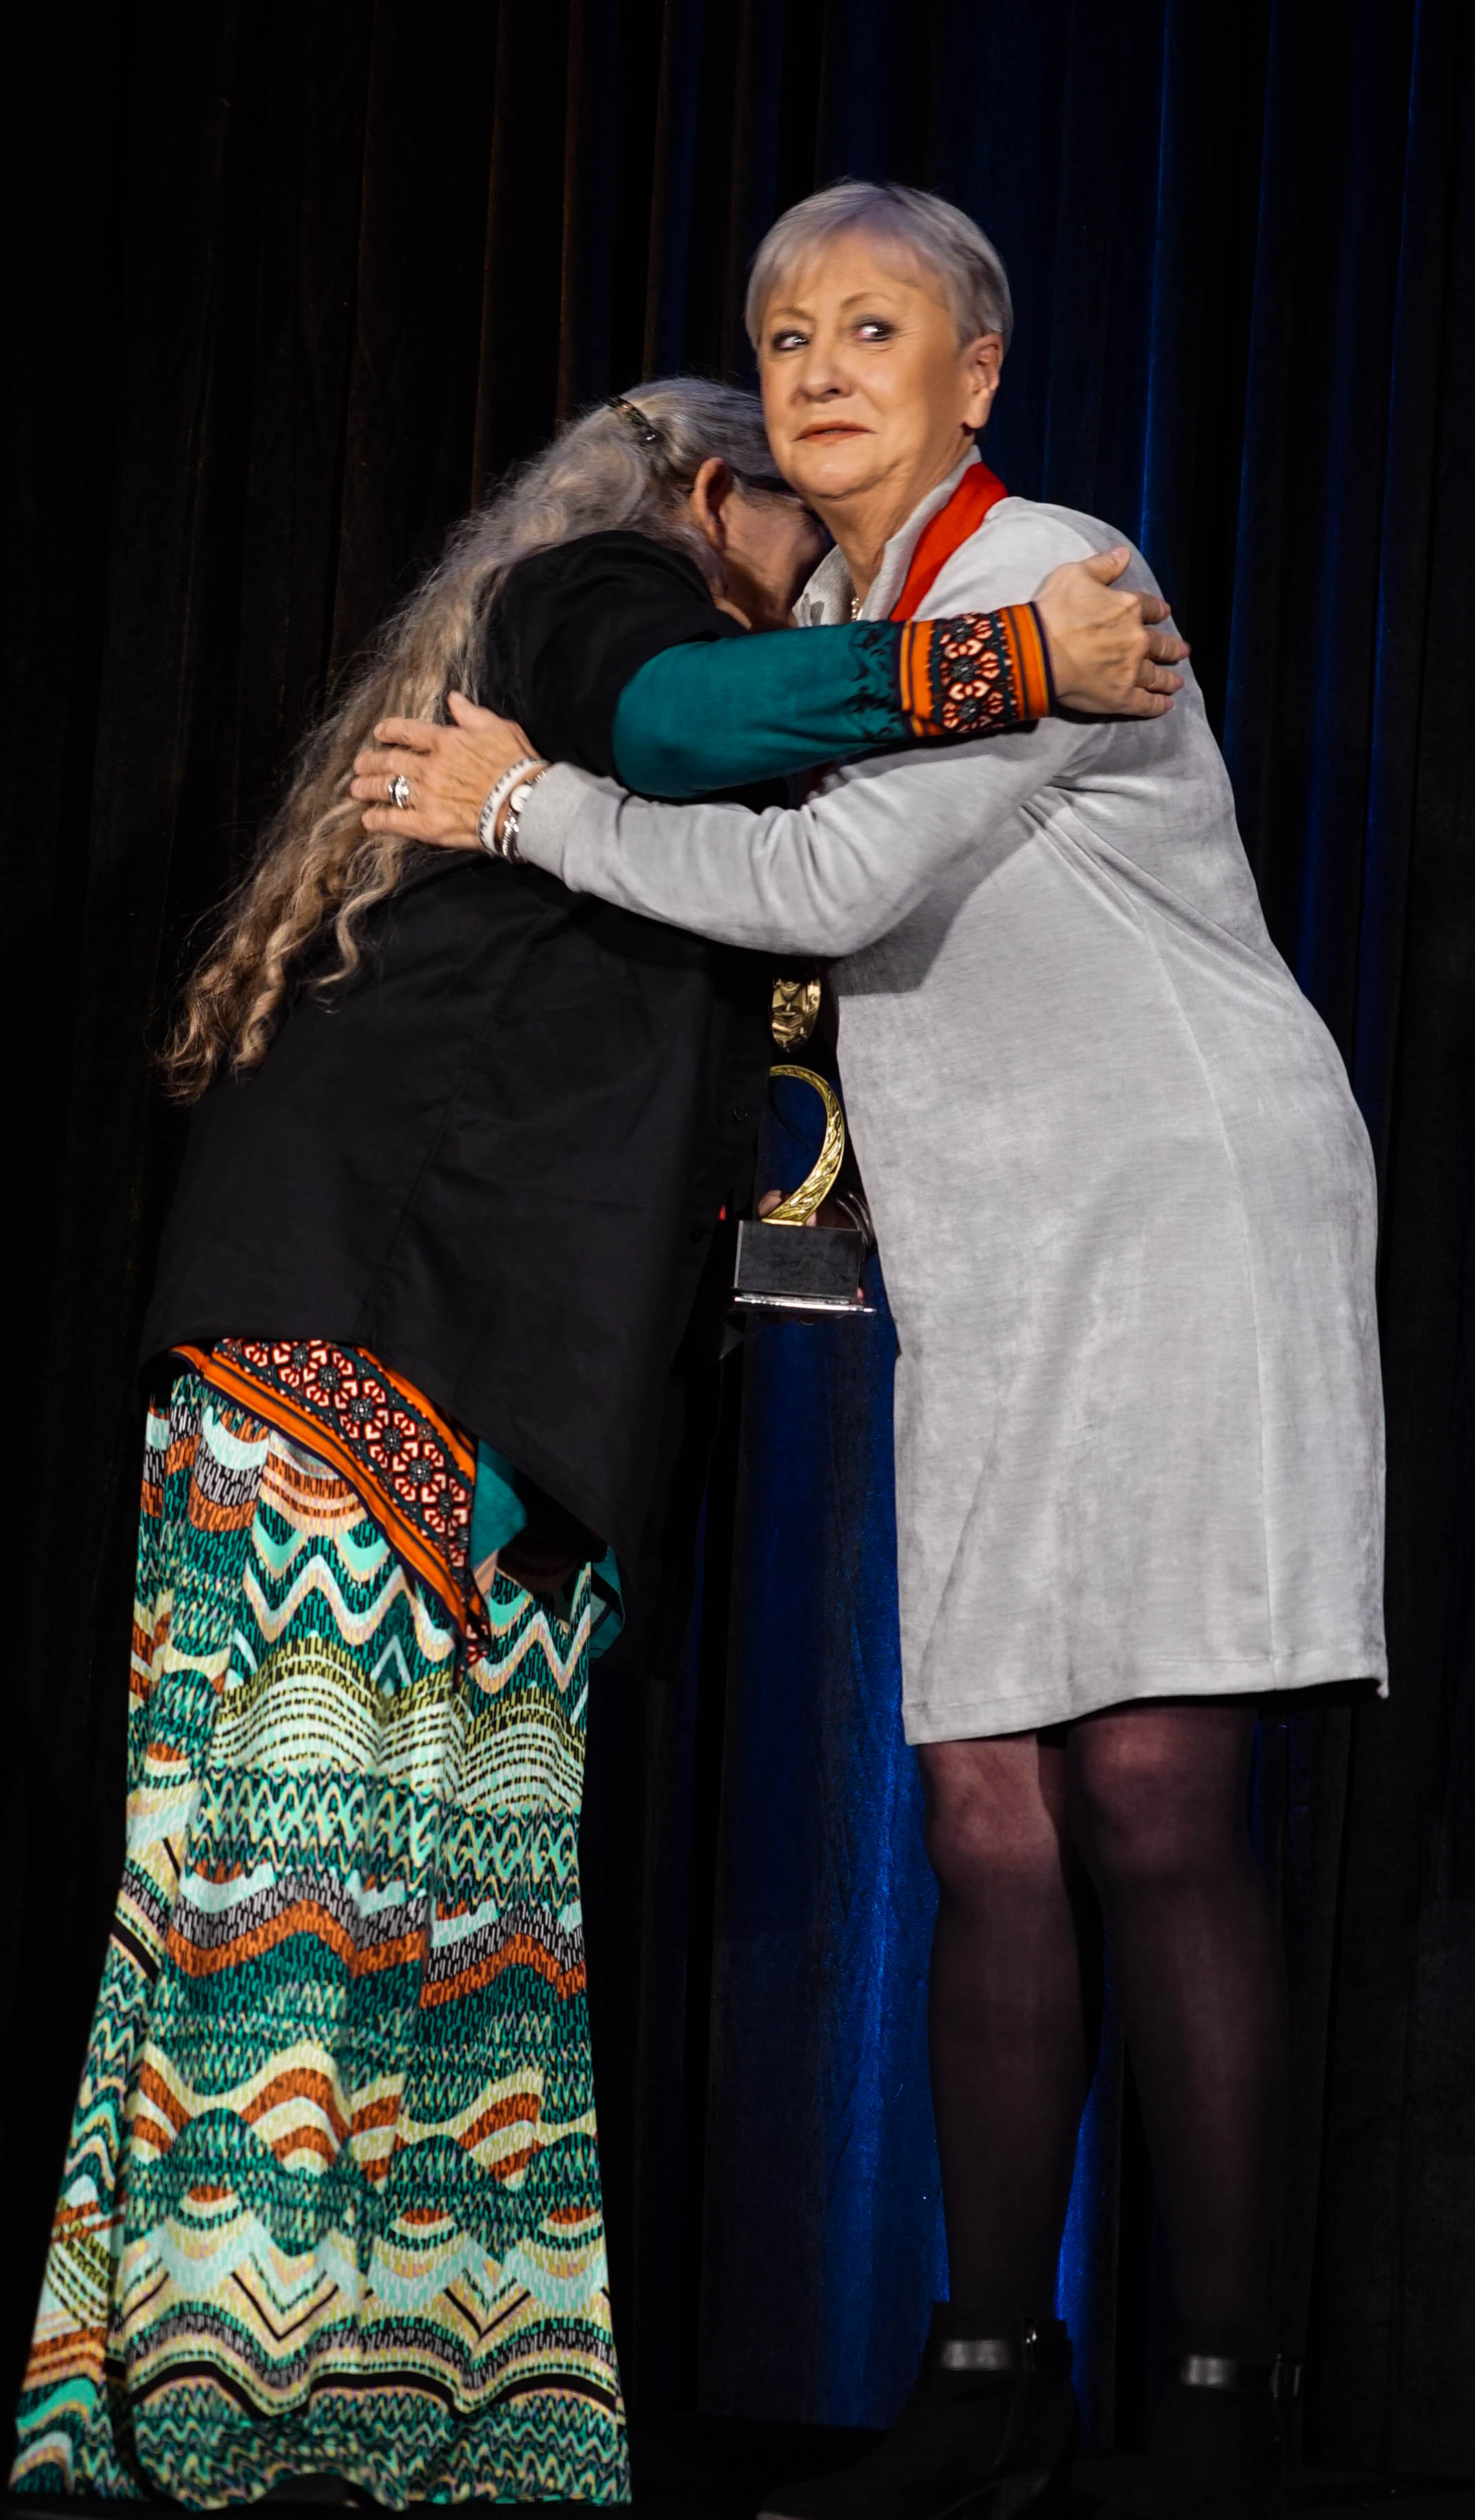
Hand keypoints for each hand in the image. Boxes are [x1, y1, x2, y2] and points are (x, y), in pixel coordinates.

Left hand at [350, 691, 538, 844]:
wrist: (525, 804)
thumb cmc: (517, 765)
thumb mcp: (499, 728)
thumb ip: (472, 714)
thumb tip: (453, 699)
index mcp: (446, 741)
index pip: (408, 732)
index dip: (390, 731)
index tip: (379, 733)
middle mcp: (430, 767)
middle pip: (391, 761)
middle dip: (371, 762)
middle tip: (360, 765)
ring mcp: (427, 796)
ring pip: (387, 789)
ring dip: (367, 788)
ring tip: (356, 789)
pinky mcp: (428, 824)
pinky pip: (395, 821)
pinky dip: (378, 820)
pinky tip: (368, 819)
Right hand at [1032, 548, 1188, 717]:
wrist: (1038, 651)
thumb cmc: (1054, 611)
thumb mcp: (1076, 574)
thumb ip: (1103, 565)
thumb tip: (1124, 554)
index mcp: (1128, 608)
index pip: (1149, 608)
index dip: (1158, 611)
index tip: (1164, 613)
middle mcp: (1137, 640)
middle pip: (1161, 644)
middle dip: (1173, 648)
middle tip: (1183, 651)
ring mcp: (1131, 671)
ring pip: (1156, 676)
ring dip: (1169, 679)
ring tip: (1177, 683)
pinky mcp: (1121, 697)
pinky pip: (1144, 703)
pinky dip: (1157, 706)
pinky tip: (1165, 706)